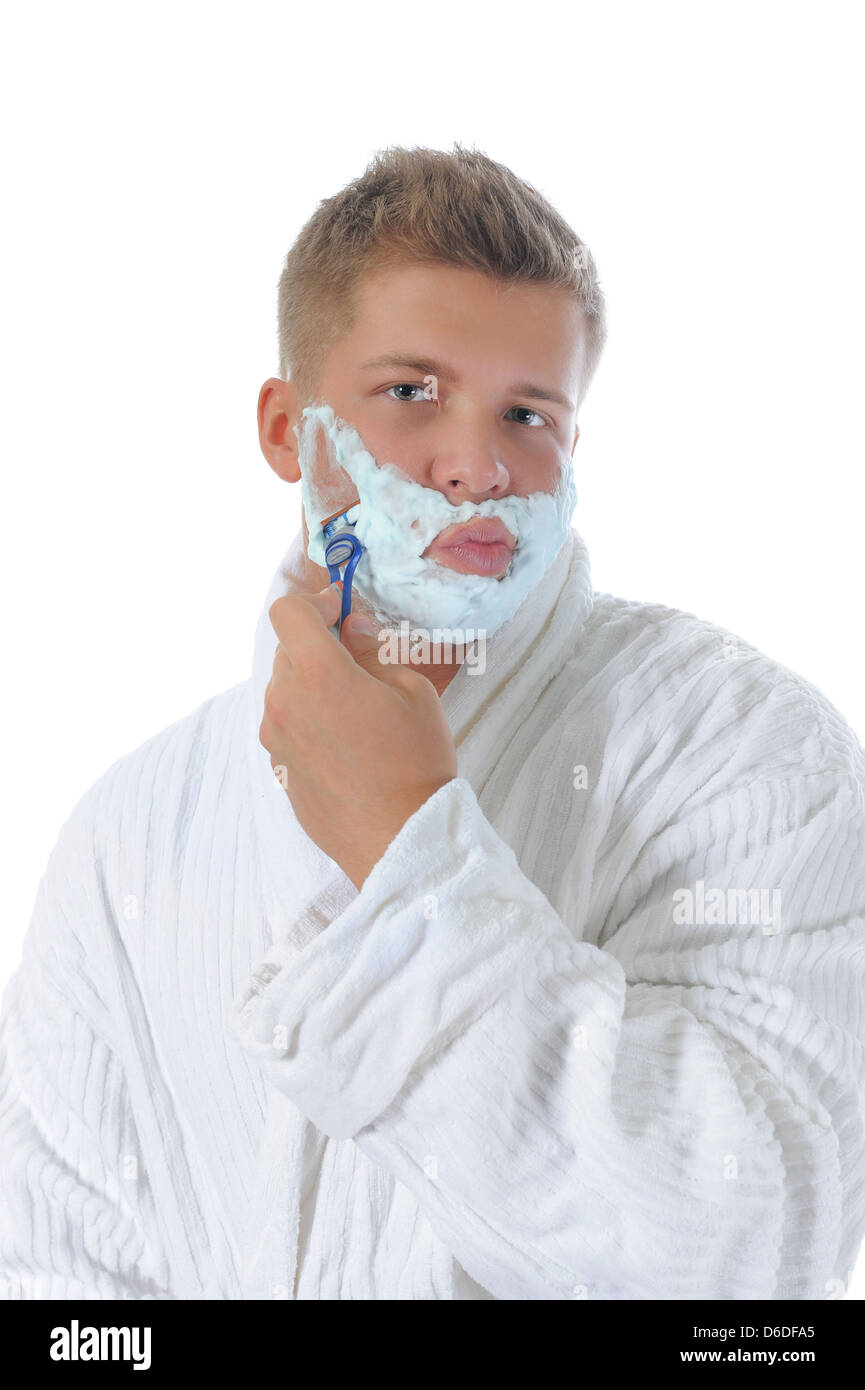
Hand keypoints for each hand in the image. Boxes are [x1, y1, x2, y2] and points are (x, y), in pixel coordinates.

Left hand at [259, 583, 457, 889]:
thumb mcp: (412, 692)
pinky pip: (286, 726)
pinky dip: (307, 720)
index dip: (315, 603)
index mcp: (318, 673)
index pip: (287, 610)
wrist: (402, 839)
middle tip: (359, 662)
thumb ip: (373, 650)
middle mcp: (284, 702)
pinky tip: (345, 743)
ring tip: (354, 710)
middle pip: (287, 650)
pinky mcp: (278, 768)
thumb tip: (353, 626)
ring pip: (284, 689)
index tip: (342, 613)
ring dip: (311, 684)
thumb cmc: (417, 763)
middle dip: (319, 646)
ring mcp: (276, 738)